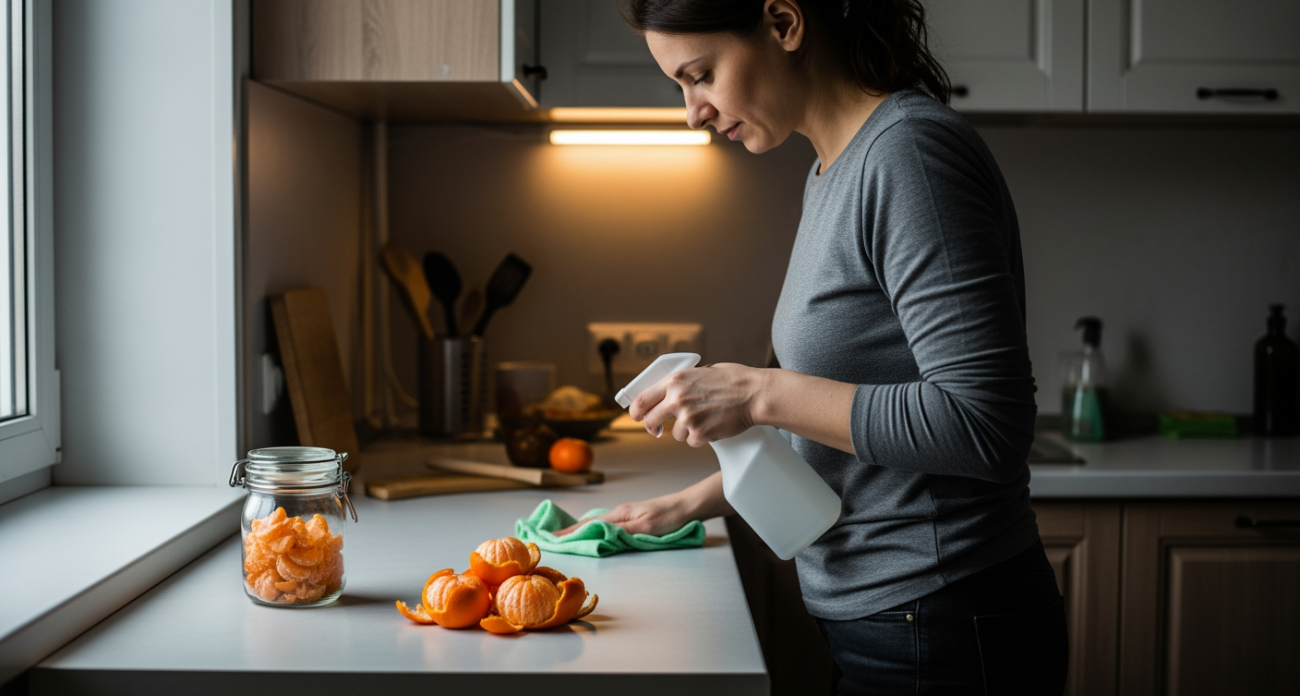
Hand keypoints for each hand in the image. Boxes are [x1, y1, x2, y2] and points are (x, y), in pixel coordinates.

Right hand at [554, 495, 689, 536]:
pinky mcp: (635, 519)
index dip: (570, 532)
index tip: (551, 538)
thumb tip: (596, 534)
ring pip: (599, 523)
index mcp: (619, 514)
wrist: (689, 506)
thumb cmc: (670, 517)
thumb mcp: (646, 528)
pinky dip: (596, 529)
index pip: (588, 524)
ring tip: (567, 537)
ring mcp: (627, 515)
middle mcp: (620, 513)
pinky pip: (609, 525)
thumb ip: (621, 532)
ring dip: (583, 530)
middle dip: (571, 530)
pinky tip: (595, 532)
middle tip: (552, 538)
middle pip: (590, 522)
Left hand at [631, 363, 762, 446]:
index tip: (637, 416)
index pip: (642, 399)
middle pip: (650, 421)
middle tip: (658, 428)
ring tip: (704, 418)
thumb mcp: (701, 371)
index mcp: (675, 381)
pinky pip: (691, 441)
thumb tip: (666, 392)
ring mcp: (688, 418)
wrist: (755, 394)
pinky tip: (712, 425)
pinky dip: (700, 437)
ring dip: (685, 430)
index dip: (636, 411)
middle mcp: (677, 399)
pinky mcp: (700, 433)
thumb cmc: (733, 380)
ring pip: (674, 434)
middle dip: (653, 426)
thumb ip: (682, 383)